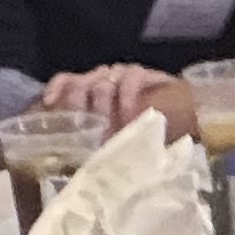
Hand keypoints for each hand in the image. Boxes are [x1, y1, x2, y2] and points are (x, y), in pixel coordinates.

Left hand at [40, 63, 188, 137]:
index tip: (48, 104)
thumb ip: (94, 142)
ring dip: (104, 102)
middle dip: (82, 100)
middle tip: (88, 123)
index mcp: (92, 93)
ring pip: (103, 77)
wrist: (186, 119)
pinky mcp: (146, 74)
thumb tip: (68, 160)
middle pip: (82, 80)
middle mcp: (105, 81)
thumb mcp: (112, 142)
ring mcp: (124, 76)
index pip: (67, 80)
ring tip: (109, 124)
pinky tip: (130, 114)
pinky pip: (130, 77)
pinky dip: (127, 96)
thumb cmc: (143, 135)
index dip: (57, 88)